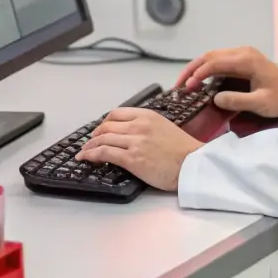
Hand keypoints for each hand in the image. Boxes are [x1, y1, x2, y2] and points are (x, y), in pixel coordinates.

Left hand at [77, 108, 201, 191]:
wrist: (193, 164)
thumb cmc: (184, 150)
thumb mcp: (164, 127)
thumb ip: (147, 126)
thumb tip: (131, 133)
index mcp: (147, 115)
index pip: (117, 113)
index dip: (104, 122)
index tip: (100, 129)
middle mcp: (138, 125)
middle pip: (106, 126)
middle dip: (95, 134)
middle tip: (90, 141)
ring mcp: (134, 141)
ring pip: (103, 139)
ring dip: (90, 145)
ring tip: (84, 152)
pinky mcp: (132, 158)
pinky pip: (105, 153)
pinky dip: (91, 154)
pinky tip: (86, 158)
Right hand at [176, 46, 277, 119]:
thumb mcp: (261, 103)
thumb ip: (238, 100)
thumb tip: (215, 99)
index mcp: (246, 59)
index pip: (215, 62)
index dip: (199, 74)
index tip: (187, 87)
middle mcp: (242, 52)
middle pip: (210, 56)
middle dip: (192, 69)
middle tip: (178, 85)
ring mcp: (242, 54)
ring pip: (212, 56)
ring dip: (197, 68)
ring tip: (184, 83)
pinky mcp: (241, 59)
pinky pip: (219, 61)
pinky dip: (206, 69)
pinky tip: (199, 81)